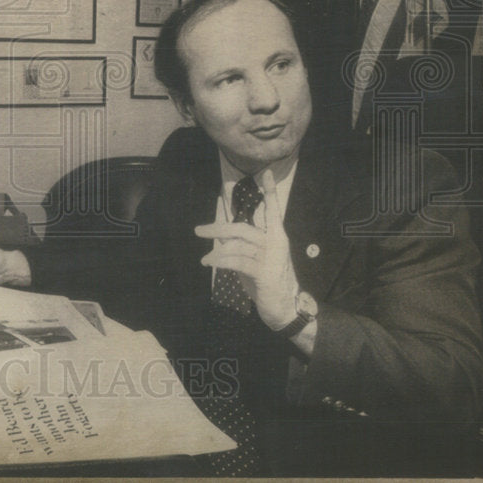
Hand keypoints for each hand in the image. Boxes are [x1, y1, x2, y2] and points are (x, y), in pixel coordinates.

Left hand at [194, 169, 298, 329]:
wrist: (285, 309)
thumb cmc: (267, 282)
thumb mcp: (253, 259)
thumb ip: (241, 245)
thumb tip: (221, 233)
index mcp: (276, 236)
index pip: (273, 210)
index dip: (269, 191)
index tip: (267, 172)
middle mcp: (276, 243)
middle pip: (242, 228)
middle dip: (218, 229)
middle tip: (198, 231)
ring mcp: (272, 258)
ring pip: (238, 246)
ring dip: (217, 252)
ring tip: (204, 259)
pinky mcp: (265, 273)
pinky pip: (238, 261)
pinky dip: (221, 261)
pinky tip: (210, 263)